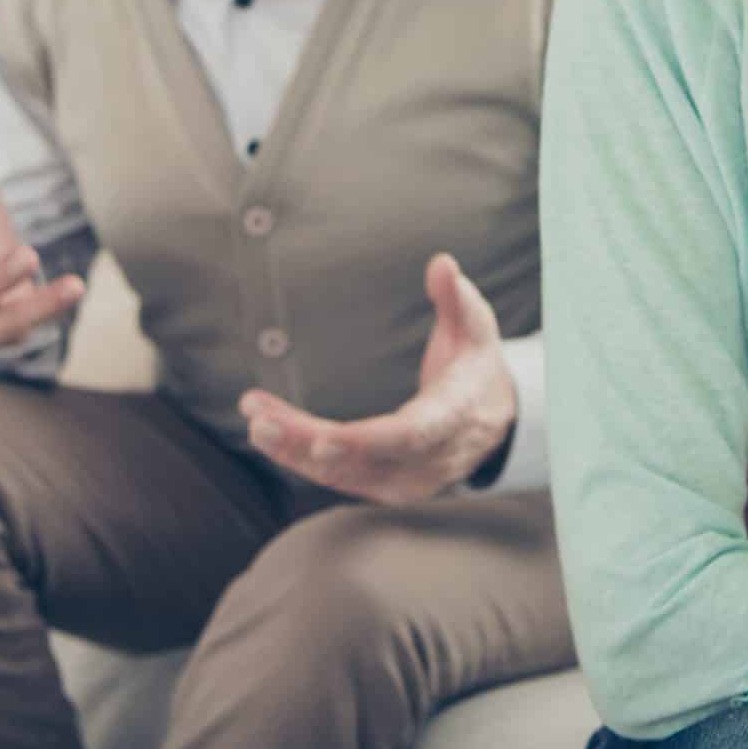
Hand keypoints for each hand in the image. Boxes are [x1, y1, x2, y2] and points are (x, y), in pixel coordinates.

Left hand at [237, 252, 516, 503]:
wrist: (490, 418)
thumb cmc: (474, 364)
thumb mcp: (476, 327)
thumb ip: (457, 298)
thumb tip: (442, 263)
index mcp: (454, 418)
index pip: (410, 436)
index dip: (366, 441)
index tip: (322, 440)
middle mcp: (430, 460)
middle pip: (365, 460)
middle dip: (309, 445)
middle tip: (262, 422)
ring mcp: (407, 481)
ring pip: (345, 474)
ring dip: (295, 451)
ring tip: (256, 420)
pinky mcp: (384, 485)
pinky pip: (339, 477)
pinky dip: (301, 458)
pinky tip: (268, 433)